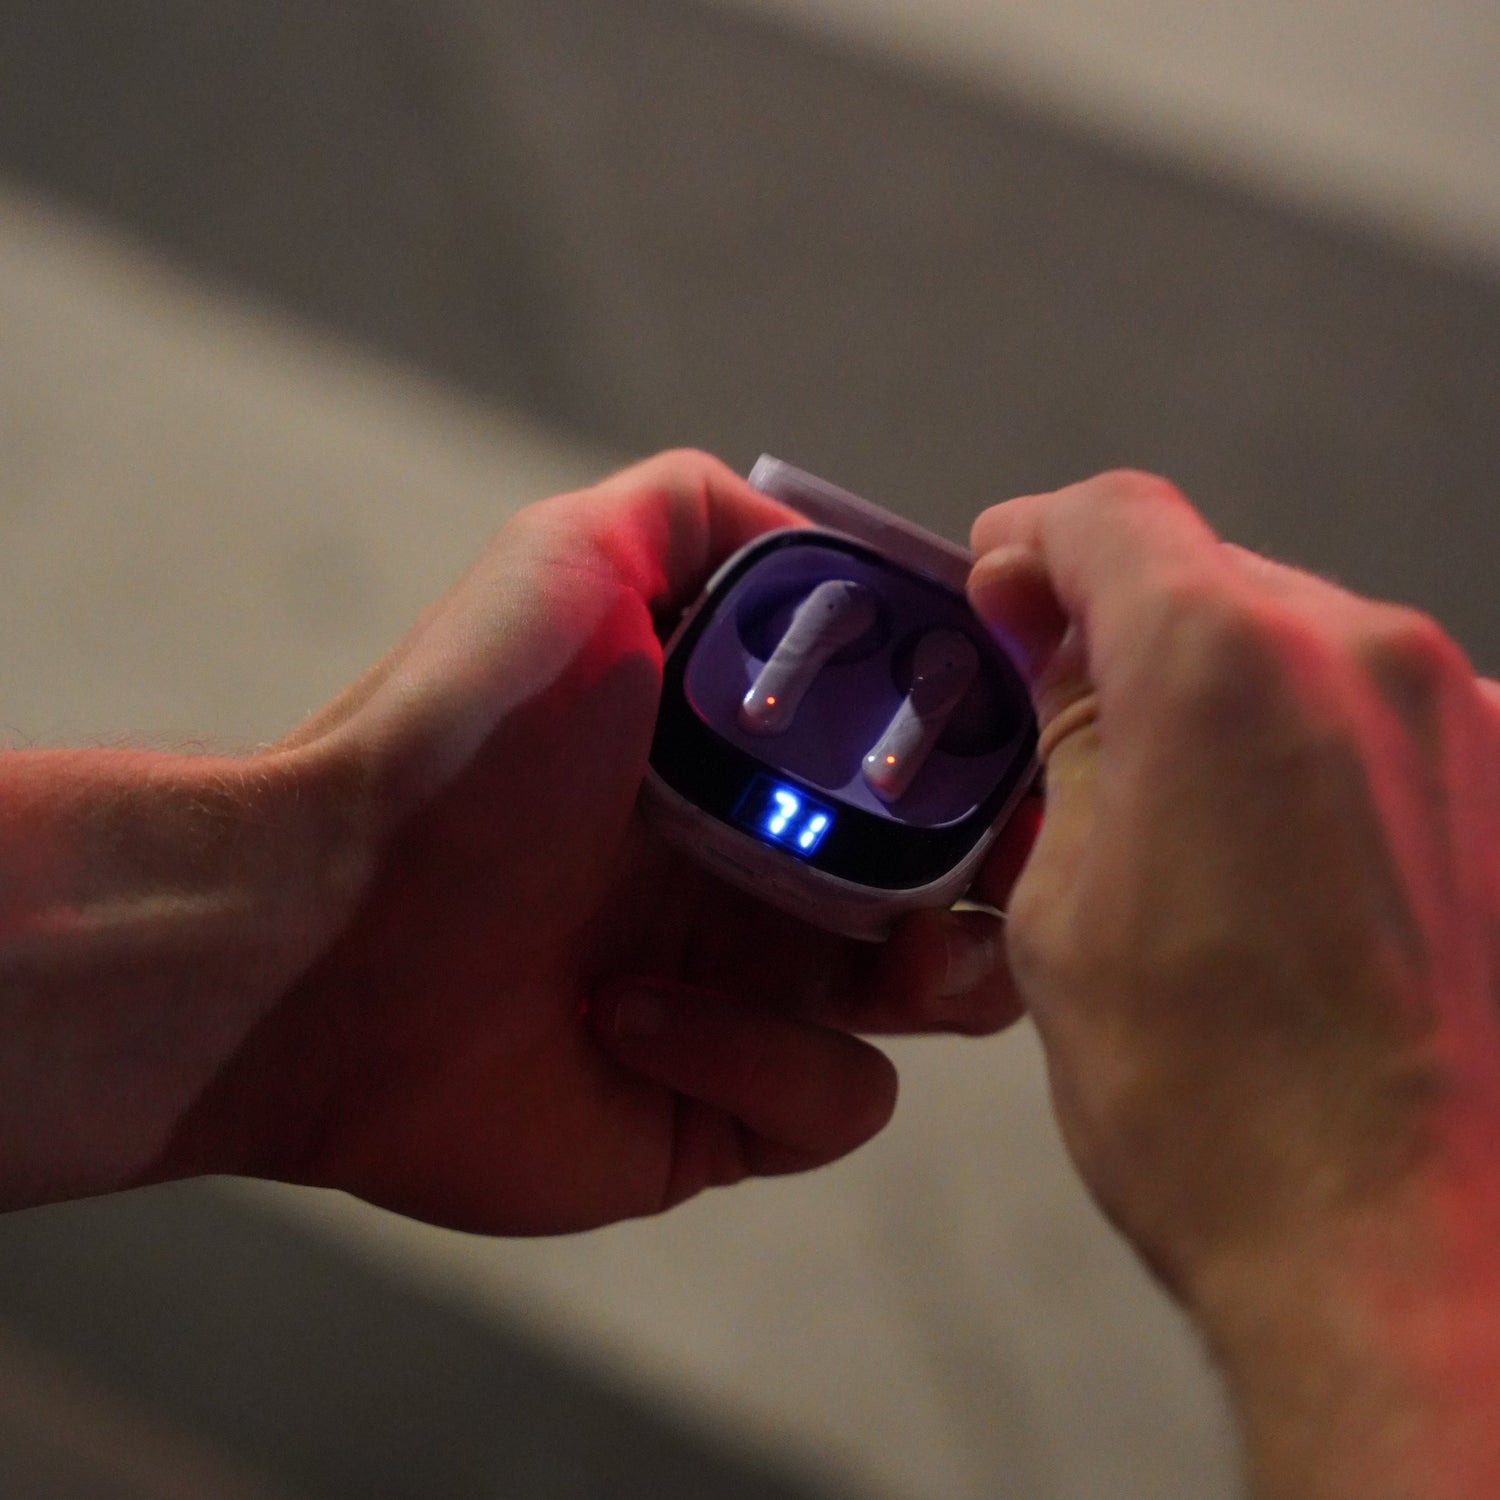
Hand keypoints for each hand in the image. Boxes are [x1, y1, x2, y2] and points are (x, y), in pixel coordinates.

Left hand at [157, 451, 1027, 1233]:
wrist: (324, 931)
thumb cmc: (463, 741)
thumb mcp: (574, 560)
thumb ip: (697, 514)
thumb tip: (829, 546)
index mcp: (754, 763)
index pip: (925, 764)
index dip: (994, 761)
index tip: (1029, 753)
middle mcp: (768, 877)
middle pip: (959, 887)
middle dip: (1001, 882)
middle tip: (993, 877)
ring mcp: (752, 1002)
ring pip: (931, 1005)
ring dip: (932, 978)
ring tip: (875, 957)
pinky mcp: (721, 1115)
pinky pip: (832, 1101)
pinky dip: (760, 1060)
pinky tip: (629, 1015)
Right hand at [967, 471, 1499, 1494]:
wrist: (1417, 1261)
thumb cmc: (1212, 1103)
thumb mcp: (1066, 908)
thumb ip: (1067, 749)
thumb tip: (1064, 662)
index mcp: (1221, 661)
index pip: (1109, 519)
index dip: (1032, 542)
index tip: (999, 590)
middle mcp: (1366, 654)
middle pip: (1214, 583)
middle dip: (1130, 638)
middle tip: (1071, 734)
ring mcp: (1473, 722)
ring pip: (1310, 655)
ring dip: (1233, 706)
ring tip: (1195, 835)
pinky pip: (1395, 730)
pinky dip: (1325, 763)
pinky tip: (1300, 881)